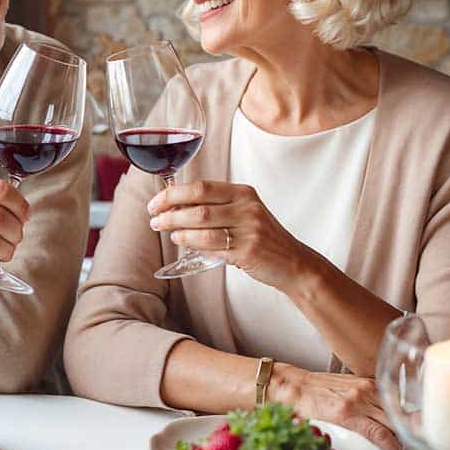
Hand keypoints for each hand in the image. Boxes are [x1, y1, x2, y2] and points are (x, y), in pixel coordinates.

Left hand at [147, 180, 310, 291]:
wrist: (294, 263)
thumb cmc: (264, 238)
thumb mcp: (245, 213)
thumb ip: (216, 208)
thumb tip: (176, 206)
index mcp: (243, 193)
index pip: (201, 187)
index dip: (174, 194)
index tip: (157, 202)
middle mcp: (247, 207)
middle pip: (198, 204)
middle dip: (170, 211)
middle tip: (155, 219)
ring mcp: (248, 228)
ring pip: (201, 224)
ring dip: (177, 229)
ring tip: (167, 232)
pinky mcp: (248, 250)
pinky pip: (212, 245)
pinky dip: (193, 243)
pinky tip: (184, 242)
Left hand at [274, 364, 400, 449]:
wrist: (294, 385)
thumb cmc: (303, 407)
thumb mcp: (322, 432)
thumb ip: (344, 443)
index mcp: (345, 413)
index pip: (381, 434)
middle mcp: (357, 398)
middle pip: (392, 421)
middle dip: (399, 439)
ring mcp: (361, 386)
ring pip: (392, 407)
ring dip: (397, 422)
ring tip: (394, 435)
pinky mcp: (361, 380)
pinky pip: (384, 394)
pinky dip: (389, 406)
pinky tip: (387, 416)